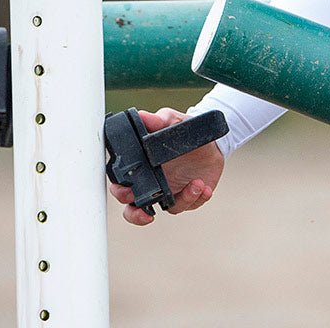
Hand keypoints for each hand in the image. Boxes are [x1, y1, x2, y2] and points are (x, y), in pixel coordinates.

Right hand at [107, 107, 224, 226]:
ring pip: (167, 209)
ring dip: (182, 200)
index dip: (119, 190)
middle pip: (134, 207)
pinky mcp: (189, 196)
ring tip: (197, 184)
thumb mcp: (172, 121)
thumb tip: (142, 116)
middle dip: (136, 213)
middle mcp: (153, 183)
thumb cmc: (184, 130)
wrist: (210, 139)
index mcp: (143, 165)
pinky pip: (190, 204)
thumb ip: (158, 120)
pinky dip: (197, 198)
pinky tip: (204, 187)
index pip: (122, 182)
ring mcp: (170, 192)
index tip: (126, 189)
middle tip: (148, 205)